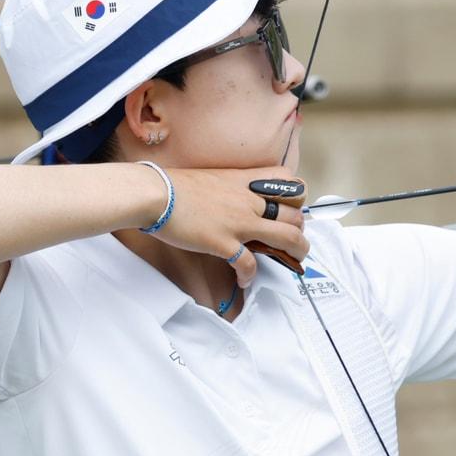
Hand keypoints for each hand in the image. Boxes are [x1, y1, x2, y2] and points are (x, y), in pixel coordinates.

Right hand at [147, 166, 308, 286]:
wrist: (155, 193)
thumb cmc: (176, 184)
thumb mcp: (214, 176)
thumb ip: (232, 187)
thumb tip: (236, 199)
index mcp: (246, 181)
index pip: (290, 181)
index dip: (297, 196)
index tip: (292, 207)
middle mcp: (249, 200)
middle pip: (295, 214)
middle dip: (300, 230)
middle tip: (293, 240)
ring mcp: (239, 222)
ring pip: (287, 238)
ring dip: (295, 253)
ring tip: (292, 261)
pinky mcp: (224, 243)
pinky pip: (249, 264)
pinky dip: (250, 275)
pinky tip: (244, 279)